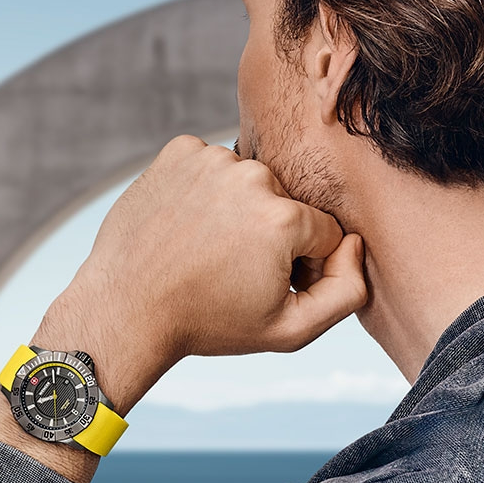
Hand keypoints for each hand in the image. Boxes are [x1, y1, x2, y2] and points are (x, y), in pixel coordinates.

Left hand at [39, 135, 367, 402]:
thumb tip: (355, 244)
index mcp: (284, 218)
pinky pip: (213, 167)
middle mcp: (252, 176)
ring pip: (250, 184)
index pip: (323, 232)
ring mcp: (212, 159)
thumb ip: (347, 292)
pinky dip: (206, 192)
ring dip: (238, 212)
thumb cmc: (209, 323)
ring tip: (208, 250)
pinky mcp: (179, 151)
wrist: (127, 308)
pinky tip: (188, 226)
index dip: (304, 265)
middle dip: (271, 235)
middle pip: (286, 205)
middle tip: (233, 271)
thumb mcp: (290, 330)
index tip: (269, 286)